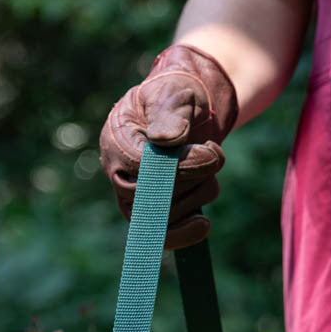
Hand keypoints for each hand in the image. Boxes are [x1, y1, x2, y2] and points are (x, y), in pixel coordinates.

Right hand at [99, 44, 238, 248]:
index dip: (180, 167)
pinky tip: (204, 224)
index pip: (143, 169)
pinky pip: (163, 237)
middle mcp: (119, 175)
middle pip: (151, 198)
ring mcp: (133, 198)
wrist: (183, 113)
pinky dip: (186, 234)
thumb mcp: (173, 95)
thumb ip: (171, 113)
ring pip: (165, 216)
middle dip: (193, 178)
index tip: (211, 152)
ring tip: (212, 165)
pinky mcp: (151, 214)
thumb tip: (167, 140)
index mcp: (116, 141)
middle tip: (214, 152)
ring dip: (201, 192)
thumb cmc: (175, 99)